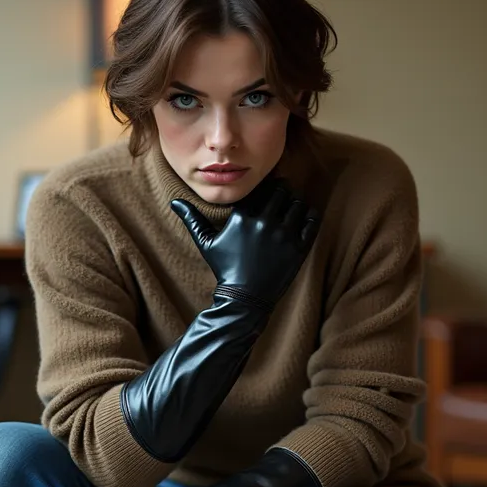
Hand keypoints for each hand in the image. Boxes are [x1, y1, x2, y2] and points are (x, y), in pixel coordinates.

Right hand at [171, 177, 319, 309]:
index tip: (265, 195)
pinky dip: (310, 215)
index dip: (265, 188)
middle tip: (281, 200)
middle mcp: (265, 221)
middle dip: (282, 192)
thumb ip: (192, 219)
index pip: (261, 187)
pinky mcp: (299, 247)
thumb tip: (174, 201)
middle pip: (282, 190)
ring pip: (298, 202)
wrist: (244, 299)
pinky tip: (302, 220)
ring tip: (290, 211)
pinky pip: (312, 219)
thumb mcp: (206, 243)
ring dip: (296, 203)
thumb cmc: (225, 268)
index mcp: (244, 216)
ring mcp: (284, 234)